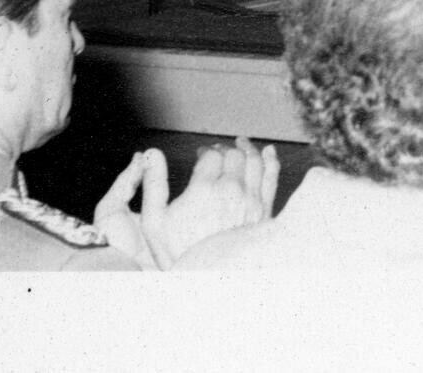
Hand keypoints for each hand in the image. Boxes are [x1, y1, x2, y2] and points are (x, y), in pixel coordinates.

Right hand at [92, 138, 278, 268]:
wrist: (204, 278)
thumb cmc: (174, 250)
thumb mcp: (153, 219)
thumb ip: (152, 183)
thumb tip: (150, 153)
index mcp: (203, 190)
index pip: (211, 154)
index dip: (205, 151)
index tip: (201, 154)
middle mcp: (231, 192)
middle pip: (234, 155)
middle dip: (225, 149)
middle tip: (219, 151)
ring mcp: (251, 201)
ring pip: (256, 161)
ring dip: (248, 150)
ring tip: (242, 144)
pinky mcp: (264, 211)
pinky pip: (272, 178)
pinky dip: (270, 161)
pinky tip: (268, 152)